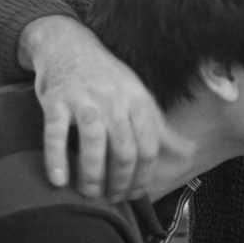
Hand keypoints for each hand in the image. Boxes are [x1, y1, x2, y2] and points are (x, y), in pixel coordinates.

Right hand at [22, 16, 175, 198]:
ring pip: (94, 144)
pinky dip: (56, 159)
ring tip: (90, 193)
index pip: (149, 146)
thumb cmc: (107, 77)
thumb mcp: (138, 95)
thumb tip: (188, 151)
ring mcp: (84, 100)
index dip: (144, 175)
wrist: (68, 44)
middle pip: (124, 150)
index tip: (136, 193)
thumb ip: (159, 126)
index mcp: (138, 101)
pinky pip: (54, 134)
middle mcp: (115, 101)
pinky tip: (58, 180)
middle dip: (120, 181)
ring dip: (92, 176)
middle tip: (113, 198)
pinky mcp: (55, 100)